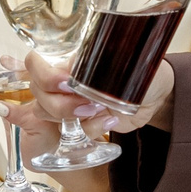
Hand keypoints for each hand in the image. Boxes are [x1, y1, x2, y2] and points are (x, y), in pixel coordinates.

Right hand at [0, 49, 169, 138]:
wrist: (156, 94)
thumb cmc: (140, 70)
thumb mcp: (120, 60)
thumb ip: (93, 64)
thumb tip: (72, 70)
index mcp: (68, 61)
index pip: (34, 63)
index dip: (44, 76)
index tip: (67, 83)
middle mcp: (63, 82)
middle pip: (38, 94)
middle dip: (61, 104)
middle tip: (89, 103)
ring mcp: (69, 103)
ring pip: (47, 114)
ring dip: (72, 115)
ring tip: (100, 109)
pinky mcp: (81, 123)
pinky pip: (71, 131)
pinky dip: (89, 128)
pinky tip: (110, 120)